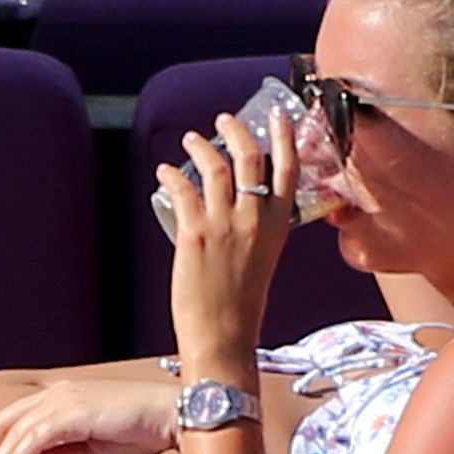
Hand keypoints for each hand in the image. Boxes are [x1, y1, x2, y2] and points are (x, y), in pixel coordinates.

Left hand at [0, 378, 178, 453]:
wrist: (174, 415)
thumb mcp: (94, 449)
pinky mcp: (73, 413)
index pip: (13, 420)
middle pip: (3, 422)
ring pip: (14, 432)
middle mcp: (56, 394)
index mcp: (61, 398)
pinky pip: (33, 440)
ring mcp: (63, 400)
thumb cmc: (143, 430)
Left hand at [163, 109, 297, 358]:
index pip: (288, 172)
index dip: (284, 138)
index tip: (278, 116)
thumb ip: (256, 232)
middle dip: (236, 132)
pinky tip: (165, 172)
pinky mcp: (195, 234)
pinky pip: (183, 190)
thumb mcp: (262, 261)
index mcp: (279, 228)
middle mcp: (256, 221)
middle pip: (251, 159)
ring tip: (191, 141)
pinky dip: (172, 175)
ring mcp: (225, 225)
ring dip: (201, 147)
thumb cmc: (242, 307)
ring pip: (215, 167)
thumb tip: (236, 210)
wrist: (224, 337)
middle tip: (224, 121)